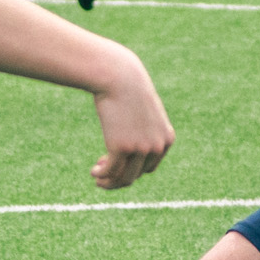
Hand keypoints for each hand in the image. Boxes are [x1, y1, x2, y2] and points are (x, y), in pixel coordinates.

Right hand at [89, 60, 173, 189]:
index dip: (131, 169)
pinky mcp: (121, 148)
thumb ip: (143, 132)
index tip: (116, 164)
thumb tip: (129, 154)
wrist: (119, 77)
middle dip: (118, 177)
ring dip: (109, 182)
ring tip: (97, 179)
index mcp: (167, 139)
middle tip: (103, 173)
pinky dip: (101, 176)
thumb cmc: (129, 91)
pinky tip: (93, 172)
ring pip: (124, 178)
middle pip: (136, 175)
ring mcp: (140, 148)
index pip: (149, 167)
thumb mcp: (143, 113)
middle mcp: (156, 146)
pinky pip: (110, 171)